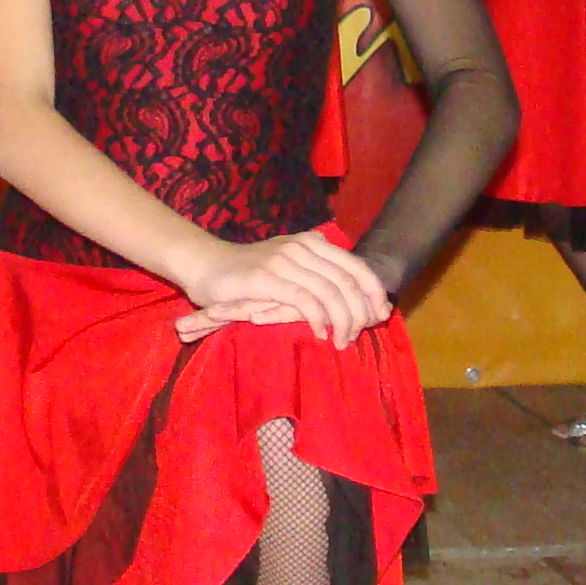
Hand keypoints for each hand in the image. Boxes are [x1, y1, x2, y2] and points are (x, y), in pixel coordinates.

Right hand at [183, 228, 391, 346]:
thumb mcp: (289, 268)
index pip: (357, 266)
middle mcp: (303, 248)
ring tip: (341, 341)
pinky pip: (305, 300)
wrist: (205, 265)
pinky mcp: (268, 279)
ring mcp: (286, 261)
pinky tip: (321, 334)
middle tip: (358, 335)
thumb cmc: (249, 274)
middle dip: (361, 312)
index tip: (380, 317)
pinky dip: (318, 320)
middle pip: (349, 282)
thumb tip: (360, 302)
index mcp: (314, 243)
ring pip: (331, 292)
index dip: (373, 293)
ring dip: (342, 321)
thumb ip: (320, 278)